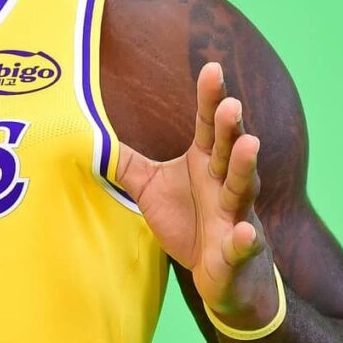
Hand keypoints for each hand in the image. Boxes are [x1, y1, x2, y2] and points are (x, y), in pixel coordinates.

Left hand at [114, 62, 279, 328]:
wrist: (221, 274)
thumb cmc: (188, 222)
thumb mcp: (150, 188)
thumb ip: (127, 162)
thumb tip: (92, 137)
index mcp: (205, 163)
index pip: (207, 126)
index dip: (210, 99)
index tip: (212, 68)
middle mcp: (223, 183)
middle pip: (227, 150)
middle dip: (230, 128)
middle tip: (232, 104)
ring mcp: (234, 215)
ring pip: (242, 188)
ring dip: (245, 168)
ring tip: (251, 144)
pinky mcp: (236, 250)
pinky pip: (243, 244)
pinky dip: (245, 239)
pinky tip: (245, 233)